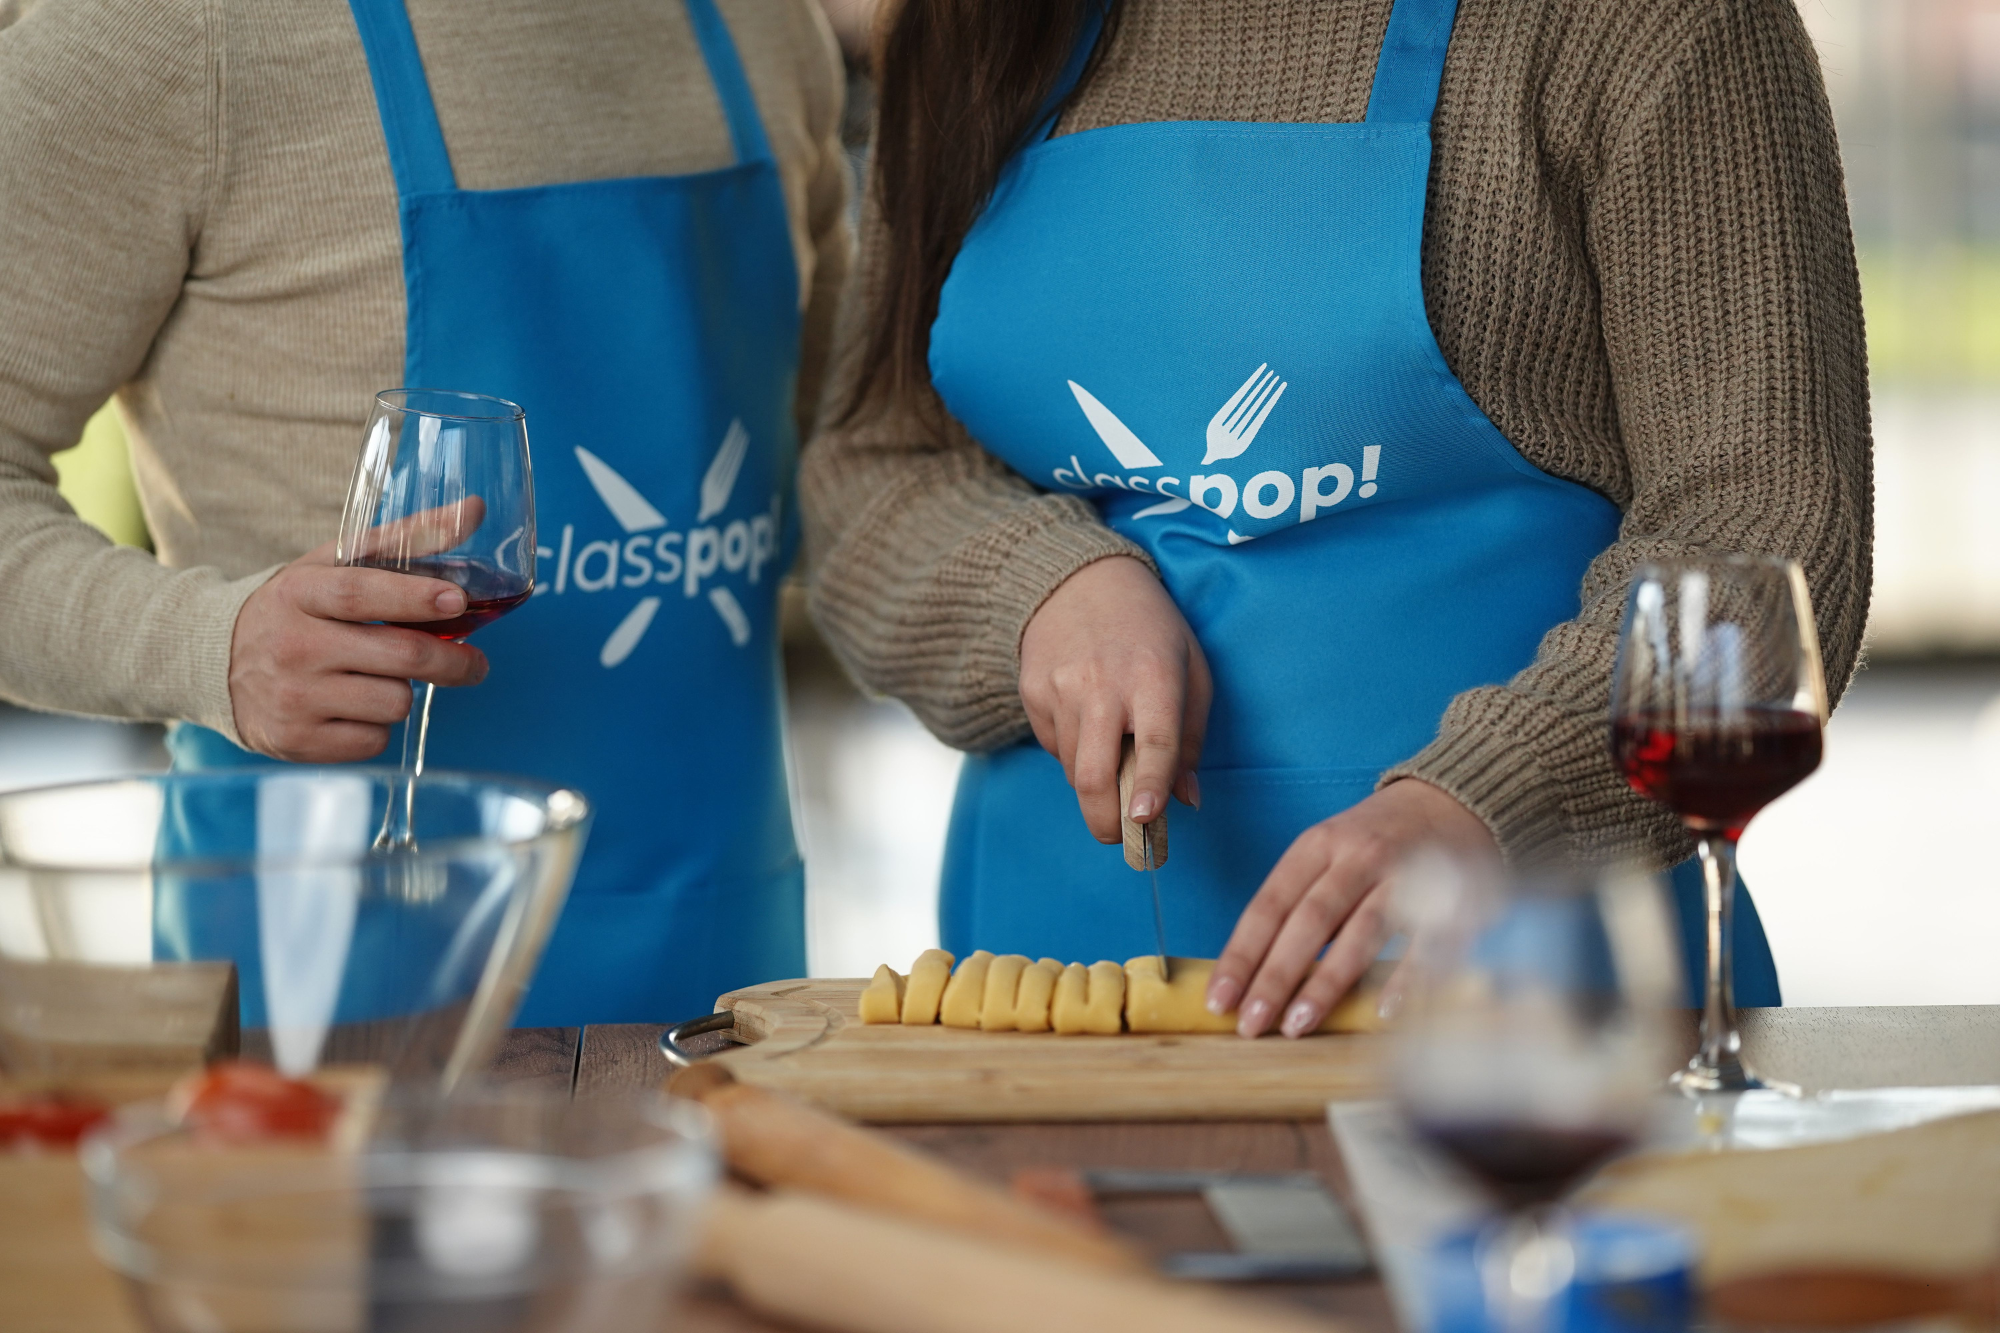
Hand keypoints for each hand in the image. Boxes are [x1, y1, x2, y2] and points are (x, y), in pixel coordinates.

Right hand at [228, 540, 488, 762]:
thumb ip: (407, 538)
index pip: (360, 593)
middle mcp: (292, 646)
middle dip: (451, 662)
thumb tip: (475, 509)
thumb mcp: (335, 565)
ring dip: (404, 692)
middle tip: (474, 663)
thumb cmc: (297, 609)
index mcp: (299, 593)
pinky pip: (375, 740)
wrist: (214, 662)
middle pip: (398, 656)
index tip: (458, 600)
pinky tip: (355, 708)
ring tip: (381, 679)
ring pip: (394, 702)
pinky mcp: (295, 741)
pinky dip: (378, 726)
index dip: (414, 596)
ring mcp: (292, 697)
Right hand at [1018, 555, 1210, 841]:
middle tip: (1120, 841)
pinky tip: (1087, 724)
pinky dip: (1073, 754)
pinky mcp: (1032, 693)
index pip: (1155, 743)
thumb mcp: (1190, 668)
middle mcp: (1103, 684)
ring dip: (1095, 787)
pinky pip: (1054, 747)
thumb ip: (1191, 737)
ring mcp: (1061, 689)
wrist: (1080, 581)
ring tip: (1113, 763)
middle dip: (1107, 822)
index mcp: (1154, 676)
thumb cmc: (1150, 630)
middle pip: (1096, 775)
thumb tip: (1187, 800)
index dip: (1151, 786)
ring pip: (1074, 769)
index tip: (1146, 821)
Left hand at [1207, 779, 1498, 1037]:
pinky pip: (1426, 943)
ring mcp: (1407, 876)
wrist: (1454, 802)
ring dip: (1326, 982)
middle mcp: (1358, 857)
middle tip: (1251, 1024)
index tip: (1218, 1000)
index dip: (1241, 955)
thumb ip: (1295, 903)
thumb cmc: (1374, 843)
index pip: (1269, 905)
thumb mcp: (1325, 853)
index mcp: (1317, 846)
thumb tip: (1250, 974)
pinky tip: (1383, 1012)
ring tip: (1296, 1025)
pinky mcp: (1453, 899)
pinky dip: (1406, 978)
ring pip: (1360, 932)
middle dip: (1275, 976)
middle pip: (1310, 921)